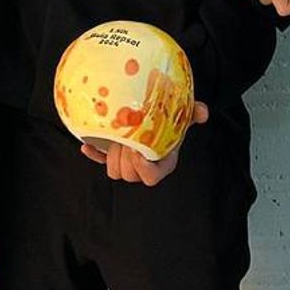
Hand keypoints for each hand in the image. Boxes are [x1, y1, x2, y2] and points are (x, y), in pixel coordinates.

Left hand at [79, 102, 208, 185]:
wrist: (156, 112)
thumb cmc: (171, 117)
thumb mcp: (183, 114)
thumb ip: (192, 113)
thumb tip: (202, 112)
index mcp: (162, 162)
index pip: (151, 177)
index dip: (143, 167)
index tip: (138, 149)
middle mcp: (144, 166)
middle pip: (129, 175)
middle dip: (125, 158)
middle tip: (125, 138)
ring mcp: (127, 163)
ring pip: (114, 171)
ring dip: (112, 156)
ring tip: (116, 136)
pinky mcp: (112, 155)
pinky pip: (100, 161)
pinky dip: (94, 154)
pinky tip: (87, 145)